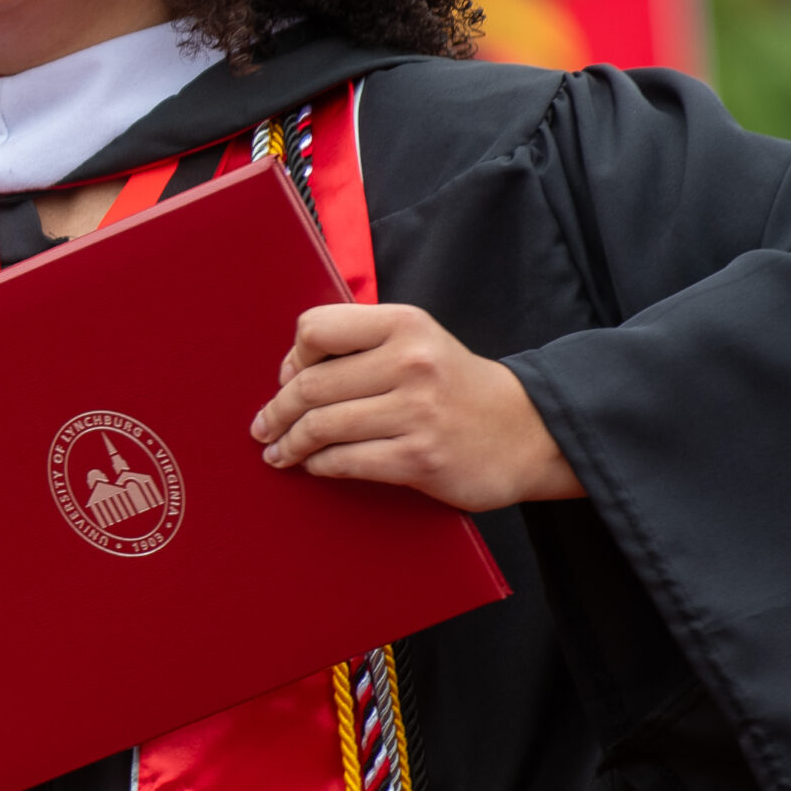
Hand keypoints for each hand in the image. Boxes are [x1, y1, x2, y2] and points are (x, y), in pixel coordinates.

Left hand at [248, 304, 583, 511]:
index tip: (288, 379)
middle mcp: (410, 363)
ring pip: (321, 426)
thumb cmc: (455, 386)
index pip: (316, 328)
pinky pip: (345, 461)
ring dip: (289, 443)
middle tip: (264, 426)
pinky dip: (320, 465)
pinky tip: (315, 466)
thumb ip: (362, 344)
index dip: (293, 357)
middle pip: (310, 385)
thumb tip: (290, 372)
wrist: (526, 432)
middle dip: (276, 411)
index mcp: (404, 324)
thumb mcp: (418, 341)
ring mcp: (415, 412)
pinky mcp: (419, 458)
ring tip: (278, 451)